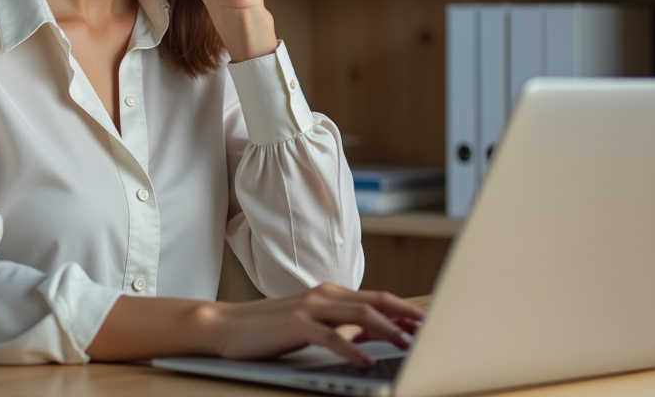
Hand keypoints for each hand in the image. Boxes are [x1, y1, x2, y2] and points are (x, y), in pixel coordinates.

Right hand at [203, 283, 424, 364]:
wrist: (227, 325)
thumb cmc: (270, 328)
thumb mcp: (311, 323)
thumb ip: (340, 326)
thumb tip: (375, 339)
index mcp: (329, 293)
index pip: (375, 298)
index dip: (403, 308)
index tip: (425, 322)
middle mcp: (323, 295)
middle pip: (374, 302)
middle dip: (404, 315)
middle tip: (427, 330)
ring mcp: (309, 307)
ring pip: (358, 315)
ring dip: (386, 330)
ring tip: (406, 345)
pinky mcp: (295, 324)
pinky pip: (331, 336)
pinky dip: (352, 348)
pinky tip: (366, 360)